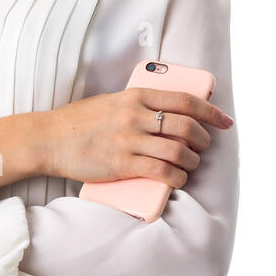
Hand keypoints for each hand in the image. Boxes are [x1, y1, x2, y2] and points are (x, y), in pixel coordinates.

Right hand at [46, 86, 233, 187]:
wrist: (50, 139)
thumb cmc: (81, 121)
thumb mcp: (113, 101)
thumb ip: (140, 106)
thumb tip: (172, 115)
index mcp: (135, 96)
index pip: (184, 100)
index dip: (211, 111)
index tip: (225, 120)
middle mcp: (135, 115)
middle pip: (186, 126)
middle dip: (203, 139)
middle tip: (204, 146)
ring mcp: (128, 140)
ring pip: (178, 151)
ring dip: (192, 161)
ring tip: (190, 165)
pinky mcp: (121, 164)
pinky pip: (161, 171)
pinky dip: (177, 177)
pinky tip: (178, 179)